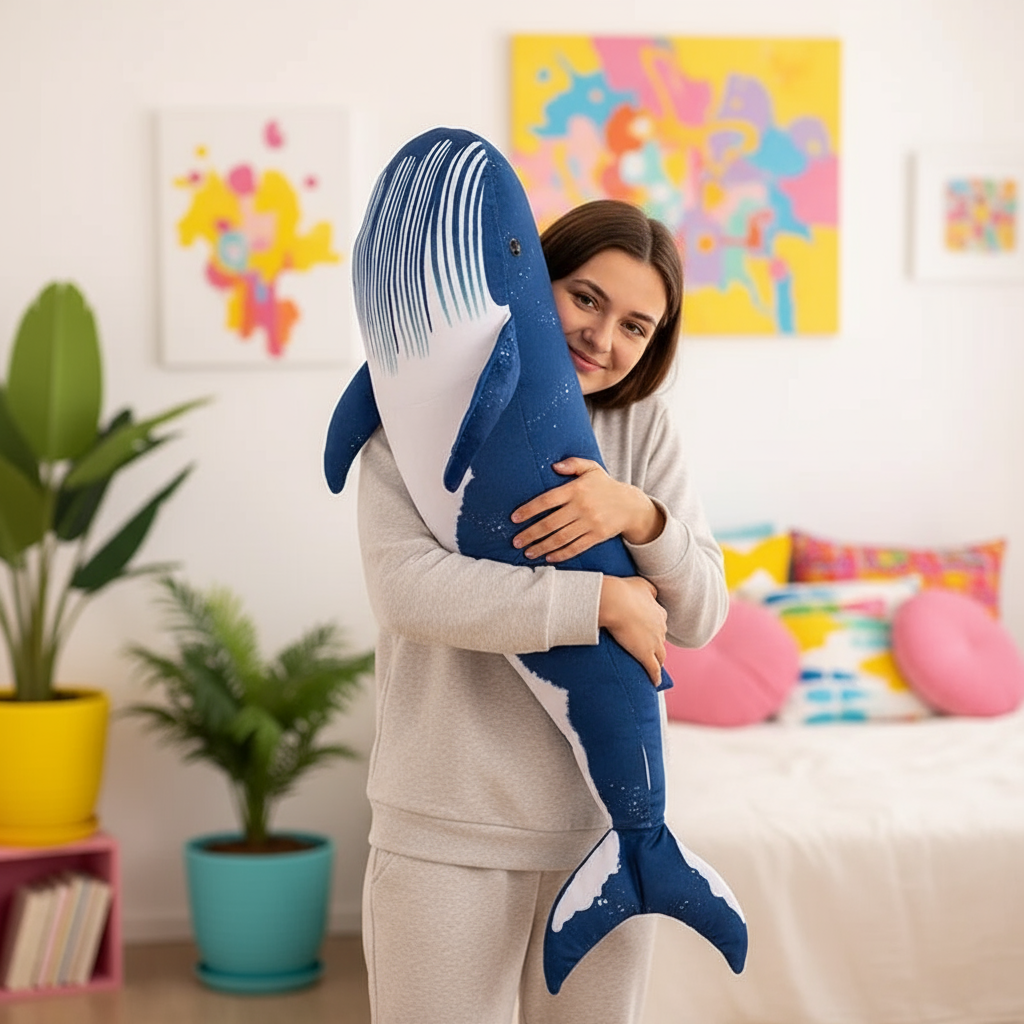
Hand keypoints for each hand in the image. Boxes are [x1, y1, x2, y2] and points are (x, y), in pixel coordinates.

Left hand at [510, 458, 664, 562]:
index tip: (514, 518)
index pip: (547, 500)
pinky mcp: (597, 536)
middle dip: (530, 534)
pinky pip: (576, 547)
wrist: (631, 505)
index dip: (529, 509)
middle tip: (516, 541)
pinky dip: (561, 554)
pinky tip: (548, 558)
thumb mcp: (591, 468)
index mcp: (576, 489)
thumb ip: (573, 464)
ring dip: (542, 547)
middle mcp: (582, 507)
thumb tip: (553, 466)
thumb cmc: (605, 486)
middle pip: (550, 523)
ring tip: (527, 552)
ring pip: (561, 538)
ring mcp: (590, 523)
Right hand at [598, 576, 666, 685]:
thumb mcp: (642, 584)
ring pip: (660, 657)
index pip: (661, 625)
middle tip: (648, 651)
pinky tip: (654, 682)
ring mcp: (654, 643)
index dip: (655, 630)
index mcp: (659, 613)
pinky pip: (653, 669)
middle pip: (661, 641)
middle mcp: (661, 628)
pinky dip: (655, 677)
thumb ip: (650, 589)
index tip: (649, 634)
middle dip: (657, 646)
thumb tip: (654, 593)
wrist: (614, 602)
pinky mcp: (645, 655)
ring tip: (653, 668)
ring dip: (658, 662)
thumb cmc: (624, 591)